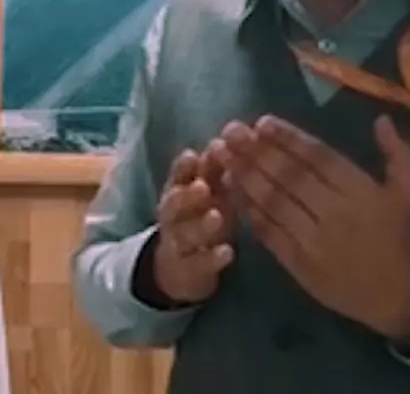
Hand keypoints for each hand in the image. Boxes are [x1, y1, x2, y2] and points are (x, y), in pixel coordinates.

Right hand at [152, 143, 236, 303]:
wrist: (179, 268)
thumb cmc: (200, 218)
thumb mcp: (209, 192)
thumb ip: (218, 169)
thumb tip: (237, 137)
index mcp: (178, 191)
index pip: (177, 175)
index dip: (183, 166)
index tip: (194, 156)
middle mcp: (172, 216)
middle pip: (173, 203)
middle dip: (186, 195)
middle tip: (203, 187)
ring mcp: (178, 244)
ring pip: (183, 234)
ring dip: (200, 225)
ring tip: (217, 217)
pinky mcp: (187, 271)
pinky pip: (197, 265)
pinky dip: (212, 259)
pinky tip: (228, 253)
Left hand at [217, 114, 409, 348]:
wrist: (395, 296)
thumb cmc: (397, 237)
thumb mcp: (407, 193)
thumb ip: (397, 155)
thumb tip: (382, 119)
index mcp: (360, 192)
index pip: (318, 158)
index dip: (288, 139)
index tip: (262, 122)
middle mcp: (336, 213)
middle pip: (289, 176)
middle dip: (256, 151)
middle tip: (230, 130)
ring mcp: (315, 240)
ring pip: (274, 202)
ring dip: (245, 176)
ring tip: (222, 154)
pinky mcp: (299, 264)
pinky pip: (269, 232)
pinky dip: (250, 211)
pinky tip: (233, 191)